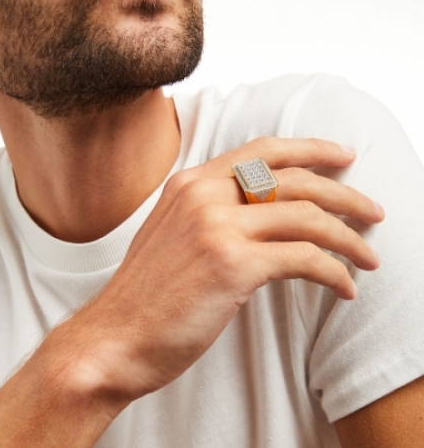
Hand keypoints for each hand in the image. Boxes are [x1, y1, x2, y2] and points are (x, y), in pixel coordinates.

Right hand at [56, 137, 383, 407]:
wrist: (114, 337)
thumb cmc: (145, 295)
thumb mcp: (172, 234)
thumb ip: (210, 213)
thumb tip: (262, 216)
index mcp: (189, 183)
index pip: (261, 151)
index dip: (309, 149)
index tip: (342, 157)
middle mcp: (203, 195)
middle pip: (292, 177)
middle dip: (344, 193)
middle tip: (372, 212)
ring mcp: (216, 226)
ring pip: (306, 216)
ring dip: (348, 237)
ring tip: (368, 256)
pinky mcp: (232, 264)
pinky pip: (304, 258)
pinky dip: (333, 272)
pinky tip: (344, 287)